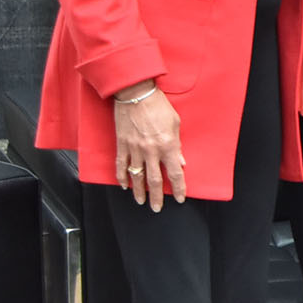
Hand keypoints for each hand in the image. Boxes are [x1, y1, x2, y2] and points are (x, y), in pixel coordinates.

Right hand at [112, 82, 186, 209]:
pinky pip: (121, 165)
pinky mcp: (122, 145)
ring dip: (138, 191)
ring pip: (137, 176)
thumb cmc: (158, 105)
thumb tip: (180, 161)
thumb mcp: (175, 124)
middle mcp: (151, 151)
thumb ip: (177, 145)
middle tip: (157, 208)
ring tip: (141, 201)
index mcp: (168, 146)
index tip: (181, 197)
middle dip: (157, 197)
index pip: (175, 173)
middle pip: (155, 180)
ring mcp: (135, 149)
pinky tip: (124, 185)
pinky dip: (122, 177)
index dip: (179, 188)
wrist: (136, 94)